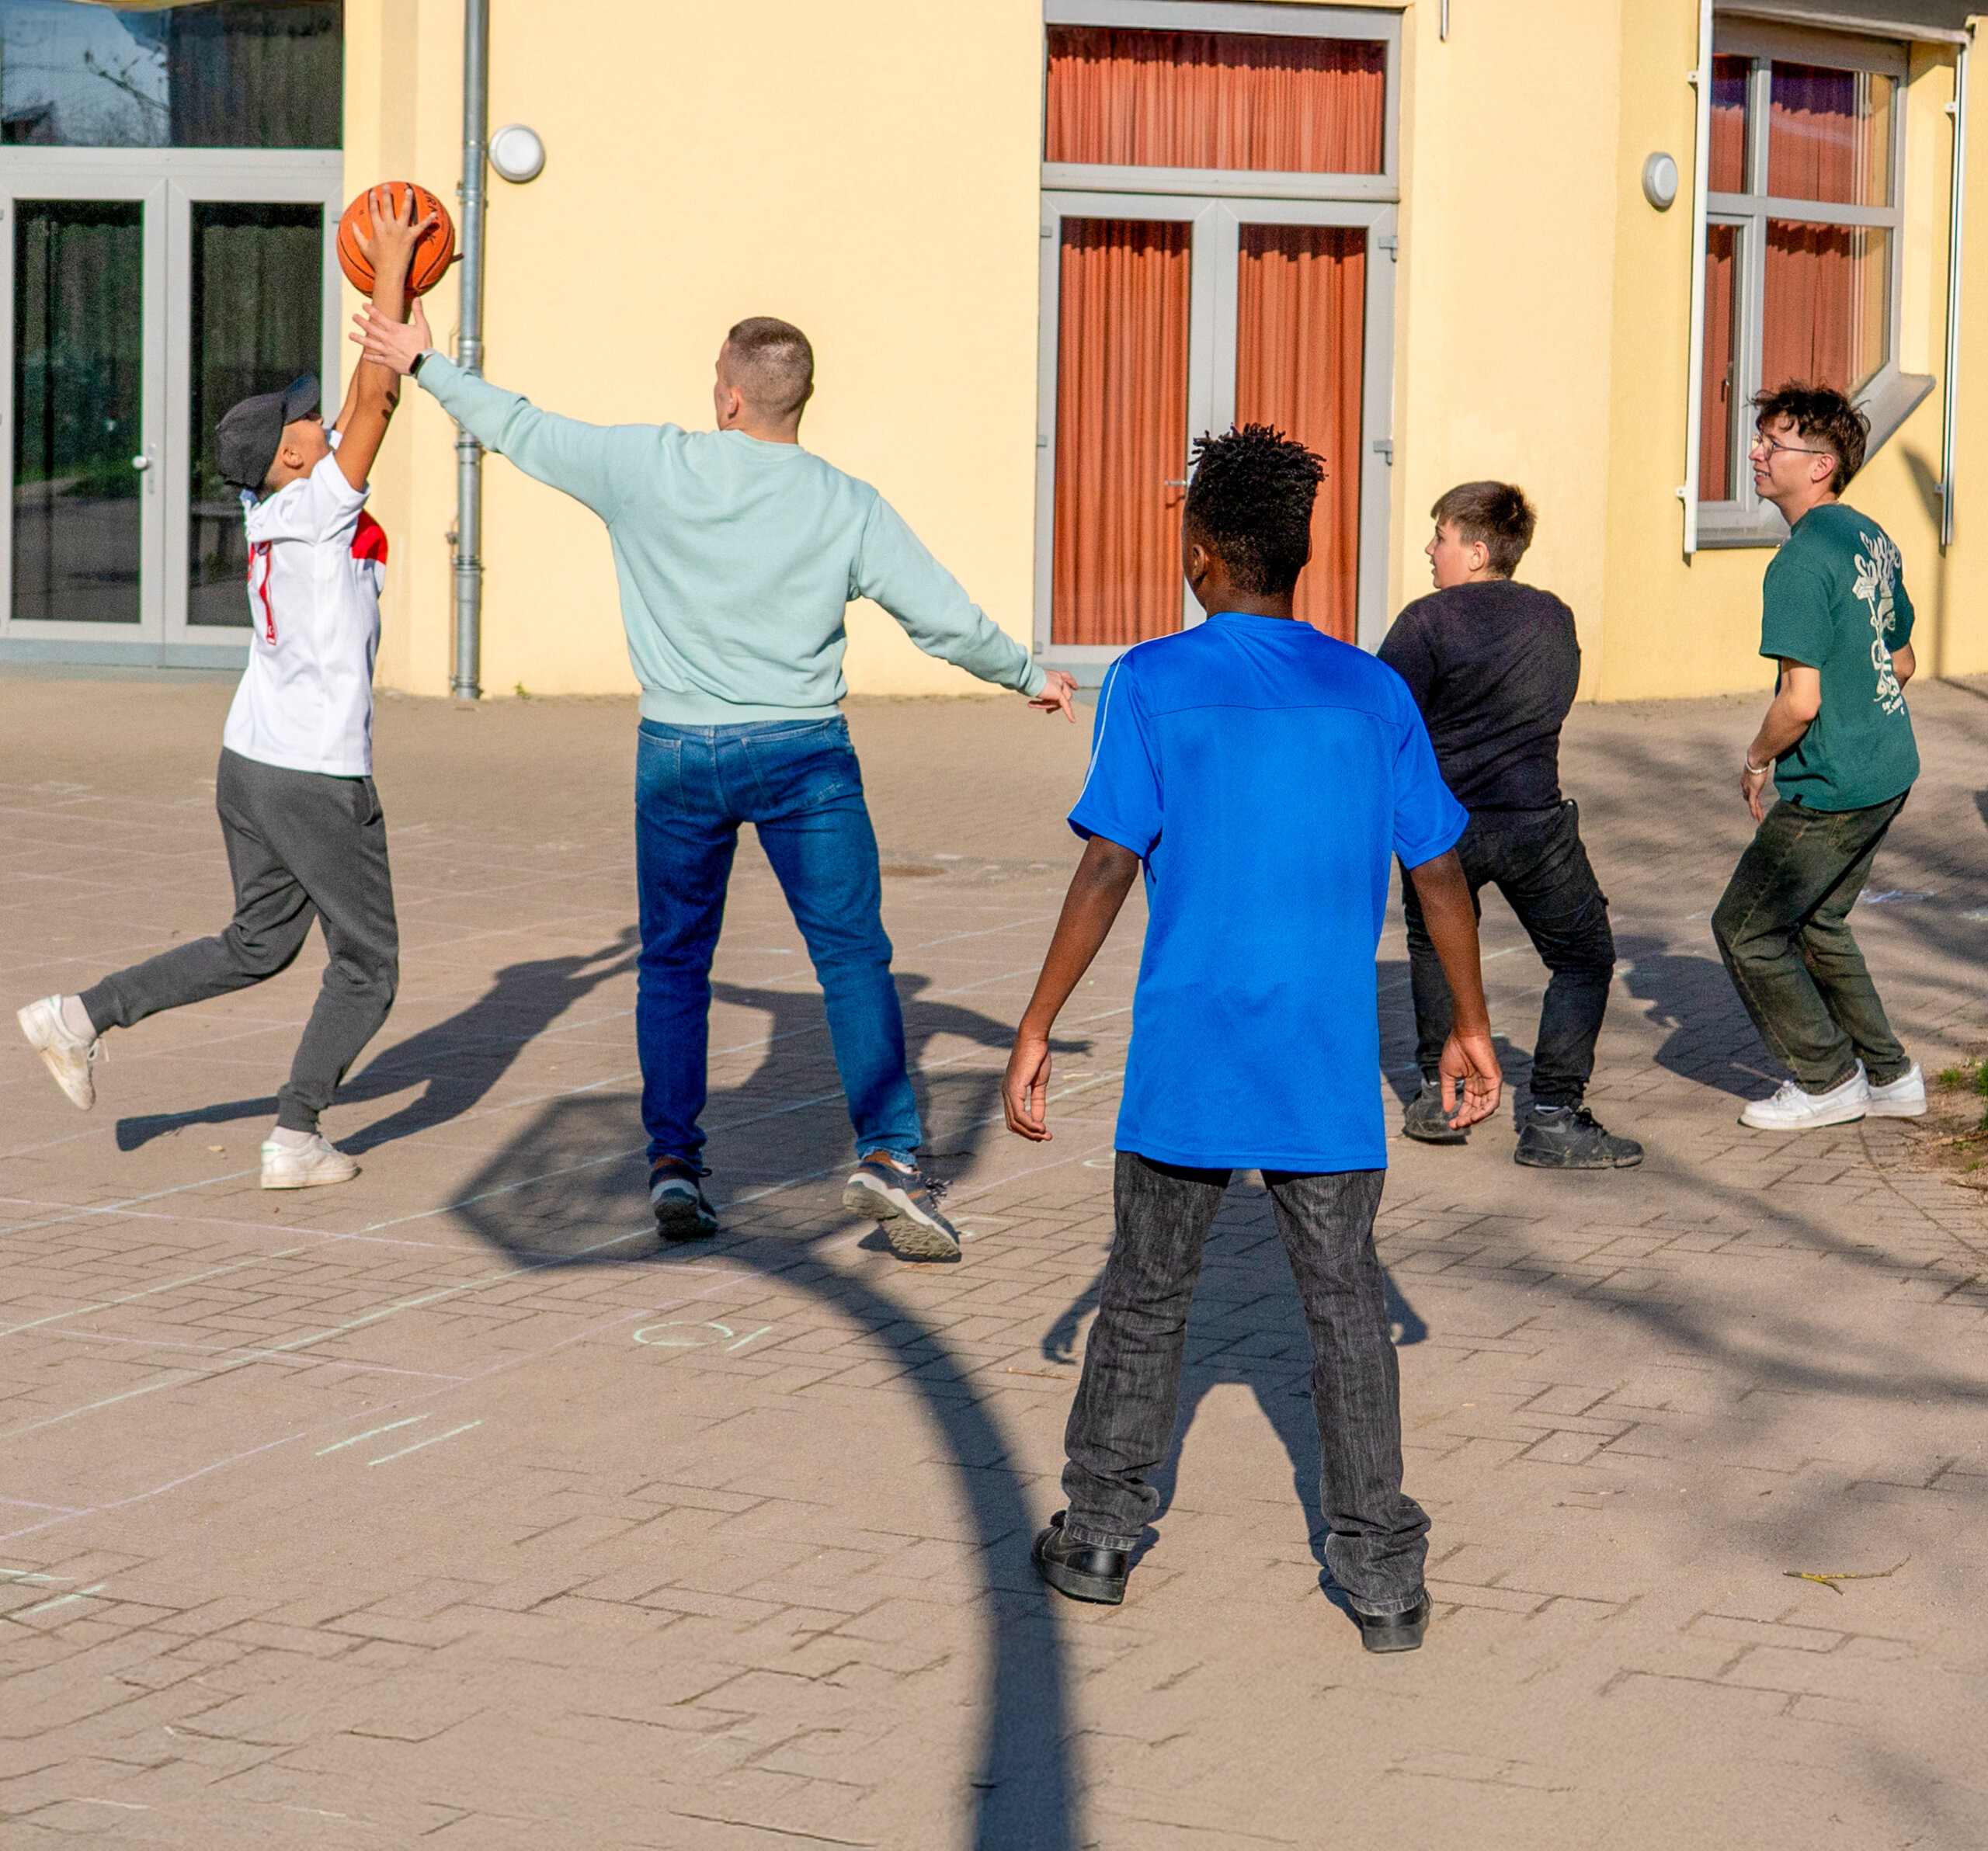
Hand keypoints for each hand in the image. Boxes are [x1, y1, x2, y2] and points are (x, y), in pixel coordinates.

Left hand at [350, 295, 432, 375]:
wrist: (424, 363)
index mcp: (395, 329)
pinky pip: (377, 359)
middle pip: (370, 328)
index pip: (379, 316)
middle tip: (354, 316)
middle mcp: (387, 339)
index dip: (370, 309)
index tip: (363, 305)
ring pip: (369, 343)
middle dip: (360, 321)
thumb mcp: (422, 326)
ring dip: (359, 338)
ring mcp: (386, 350)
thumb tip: (418, 299)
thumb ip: (418, 312)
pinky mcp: (388, 361)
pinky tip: (364, 356)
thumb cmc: (424, 344)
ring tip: (350, 335)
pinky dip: (370, 358)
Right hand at [355, 184, 436, 283]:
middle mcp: (389, 227)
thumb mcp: (364, 248)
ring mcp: (401, 232)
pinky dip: (428, 220)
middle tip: (387, 185)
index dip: (373, 200)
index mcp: (377, 228)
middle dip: (387, 195)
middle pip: (388, 207)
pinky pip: (422, 227)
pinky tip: (435, 214)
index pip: (374, 210)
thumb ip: (357, 234)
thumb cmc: (377, 262)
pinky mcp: (411, 238)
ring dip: (407, 200)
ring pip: (405, 212)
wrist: (390, 273)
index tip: (373, 192)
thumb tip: (352, 224)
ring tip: (409, 190)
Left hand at [1003, 1025, 1054, 1140]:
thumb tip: (1039, 1121)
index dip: (1027, 1129)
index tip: (1042, 1134)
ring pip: (1016, 1122)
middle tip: (1046, 1138)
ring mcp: (1008, 1091)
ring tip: (1046, 1134)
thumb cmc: (1037, 1057)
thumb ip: (1038, 1102)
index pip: (1014, 1119)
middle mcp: (1005, 1093)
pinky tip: (1041, 1126)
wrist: (1035, 1039)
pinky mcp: (1014, 1088)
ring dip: (1031, 1131)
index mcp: (1010, 1092)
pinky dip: (1030, 1123)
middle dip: (1029, 1134)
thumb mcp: (1039, 1083)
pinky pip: (1019, 1113)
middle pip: (1013, 1124)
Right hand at [1029, 669, 1078, 723]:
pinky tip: (1073, 721)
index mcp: (1054, 674)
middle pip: (1064, 694)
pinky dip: (1069, 714)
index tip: (1075, 688)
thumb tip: (1036, 697)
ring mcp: (1059, 685)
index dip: (1071, 682)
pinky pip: (1065, 705)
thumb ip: (1040, 689)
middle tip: (1048, 712)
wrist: (1025, 676)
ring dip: (1049, 706)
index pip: (1066, 676)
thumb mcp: (1034, 684)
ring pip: (1061, 701)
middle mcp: (1059, 678)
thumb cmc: (1024, 679)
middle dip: (1056, 704)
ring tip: (1036, 706)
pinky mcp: (1058, 693)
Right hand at [1438, 1028, 1501, 1127]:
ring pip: (1485, 1108)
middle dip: (1466, 1119)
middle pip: (1477, 1108)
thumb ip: (1448, 1092)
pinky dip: (1485, 1111)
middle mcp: (1482, 1085)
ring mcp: (1490, 1083)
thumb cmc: (1455, 1050)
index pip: (1468, 1104)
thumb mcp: (1447, 1075)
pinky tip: (1474, 1117)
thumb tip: (1447, 1110)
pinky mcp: (1495, 1080)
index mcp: (1471, 1083)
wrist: (1465, 1035)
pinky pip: (1493, 1101)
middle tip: (1456, 1126)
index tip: (1451, 1123)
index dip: (1460, 1115)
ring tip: (1464, 1123)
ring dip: (1475, 1118)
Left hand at [1741, 760, 1771, 822]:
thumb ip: (1762, 764)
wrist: (1756, 759)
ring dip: (1755, 812)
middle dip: (1752, 806)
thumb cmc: (1759, 758)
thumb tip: (1766, 758)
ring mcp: (1748, 789)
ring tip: (1758, 819)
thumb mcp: (1759, 762)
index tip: (1753, 800)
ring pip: (1751, 804)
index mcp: (1746, 779)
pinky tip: (1757, 818)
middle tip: (1755, 813)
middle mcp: (1745, 785)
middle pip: (1748, 798)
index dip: (1750, 796)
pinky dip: (1755, 812)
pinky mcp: (1753, 791)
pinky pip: (1753, 804)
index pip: (1747, 790)